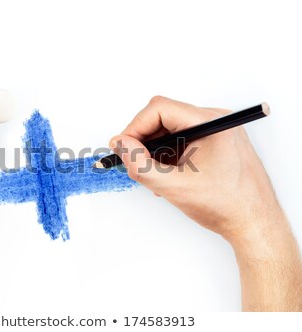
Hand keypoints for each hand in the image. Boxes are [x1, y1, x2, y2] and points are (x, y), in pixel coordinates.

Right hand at [111, 96, 301, 310]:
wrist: (254, 223)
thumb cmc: (226, 205)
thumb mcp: (173, 186)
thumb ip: (140, 164)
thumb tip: (120, 144)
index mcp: (210, 123)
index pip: (159, 109)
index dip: (135, 127)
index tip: (123, 148)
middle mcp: (215, 121)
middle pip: (164, 118)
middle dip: (145, 142)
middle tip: (135, 164)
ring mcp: (217, 131)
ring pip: (171, 131)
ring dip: (156, 152)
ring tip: (156, 177)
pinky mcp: (216, 142)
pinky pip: (183, 140)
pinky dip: (169, 156)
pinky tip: (169, 176)